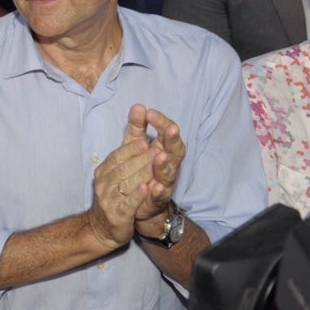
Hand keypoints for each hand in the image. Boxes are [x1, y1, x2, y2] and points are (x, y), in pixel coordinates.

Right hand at [86, 106, 154, 248]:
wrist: (105, 228)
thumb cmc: (117, 193)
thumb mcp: (122, 165)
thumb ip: (132, 137)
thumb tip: (139, 107)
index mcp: (105, 169)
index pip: (118, 155)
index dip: (133, 148)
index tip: (147, 141)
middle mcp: (104, 182)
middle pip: (124, 168)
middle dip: (142, 159)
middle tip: (159, 150)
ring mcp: (108, 199)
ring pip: (127, 183)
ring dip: (143, 173)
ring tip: (158, 164)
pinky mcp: (117, 216)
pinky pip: (128, 203)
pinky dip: (138, 195)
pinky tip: (149, 187)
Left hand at [132, 106, 185, 232]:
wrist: (137, 203)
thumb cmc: (138, 169)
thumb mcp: (135, 146)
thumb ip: (137, 127)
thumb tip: (138, 106)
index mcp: (163, 149)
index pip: (166, 133)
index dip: (161, 122)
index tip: (150, 112)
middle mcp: (168, 165)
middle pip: (173, 151)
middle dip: (172, 140)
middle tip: (170, 129)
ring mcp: (164, 183)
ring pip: (168, 173)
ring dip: (165, 164)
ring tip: (161, 155)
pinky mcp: (157, 200)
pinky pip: (160, 196)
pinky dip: (159, 192)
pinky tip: (156, 187)